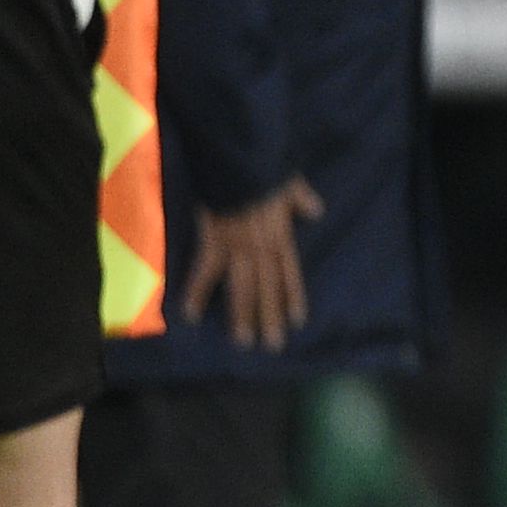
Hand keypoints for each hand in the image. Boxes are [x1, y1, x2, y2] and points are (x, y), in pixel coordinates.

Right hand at [184, 177, 321, 350]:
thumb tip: (316, 211)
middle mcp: (262, 247)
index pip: (289, 273)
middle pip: (268, 288)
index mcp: (281, 236)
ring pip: (242, 287)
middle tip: (273, 345)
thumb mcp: (291, 184)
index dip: (293, 297)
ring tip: (244, 341)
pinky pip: (205, 272)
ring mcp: (238, 247)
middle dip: (270, 317)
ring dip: (243, 315)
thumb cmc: (265, 170)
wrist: (242, 161)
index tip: (298, 321)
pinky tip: (191, 315)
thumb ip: (302, 200)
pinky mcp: (214, 242)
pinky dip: (197, 293)